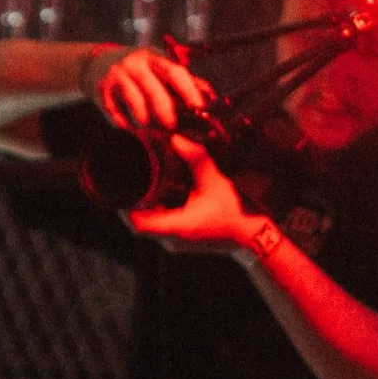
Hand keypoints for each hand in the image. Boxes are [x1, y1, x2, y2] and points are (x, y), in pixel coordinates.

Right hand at [84, 46, 214, 136]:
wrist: (98, 63)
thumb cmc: (139, 71)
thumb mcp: (159, 68)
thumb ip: (184, 82)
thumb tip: (211, 97)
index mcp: (154, 58)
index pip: (175, 72)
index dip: (188, 91)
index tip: (199, 109)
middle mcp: (135, 64)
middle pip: (154, 88)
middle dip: (166, 111)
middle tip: (172, 127)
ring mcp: (117, 76)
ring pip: (135, 102)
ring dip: (144, 120)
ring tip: (147, 125)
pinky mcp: (101, 91)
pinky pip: (116, 113)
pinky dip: (125, 123)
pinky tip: (128, 123)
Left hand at [127, 135, 264, 256]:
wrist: (252, 231)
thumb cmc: (236, 209)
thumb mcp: (215, 179)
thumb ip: (196, 158)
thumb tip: (176, 139)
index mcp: (178, 224)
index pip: (139, 223)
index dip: (127, 208)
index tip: (124, 189)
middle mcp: (174, 236)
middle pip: (142, 224)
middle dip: (136, 204)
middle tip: (134, 181)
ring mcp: (179, 240)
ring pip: (152, 225)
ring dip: (147, 208)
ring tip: (147, 185)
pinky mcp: (185, 237)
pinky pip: (163, 226)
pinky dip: (159, 212)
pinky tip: (164, 195)